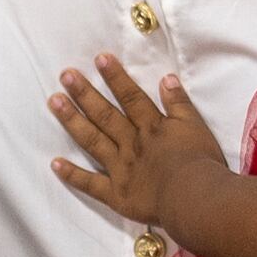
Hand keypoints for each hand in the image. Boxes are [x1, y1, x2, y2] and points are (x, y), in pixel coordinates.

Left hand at [47, 57, 229, 232]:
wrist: (195, 198)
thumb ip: (179, 103)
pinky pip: (91, 184)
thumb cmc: (201, 163)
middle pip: (104, 115)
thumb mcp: (196, 126)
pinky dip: (72, 175)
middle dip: (84, 93)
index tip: (99, 59)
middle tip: (65, 75)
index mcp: (152, 127)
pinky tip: (54, 163)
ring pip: (93, 141)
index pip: (130, 96)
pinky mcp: (117, 195)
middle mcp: (131, 143)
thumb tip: (166, 78)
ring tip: (54, 102)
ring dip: (72, 120)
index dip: (115, 76)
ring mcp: (121, 169)